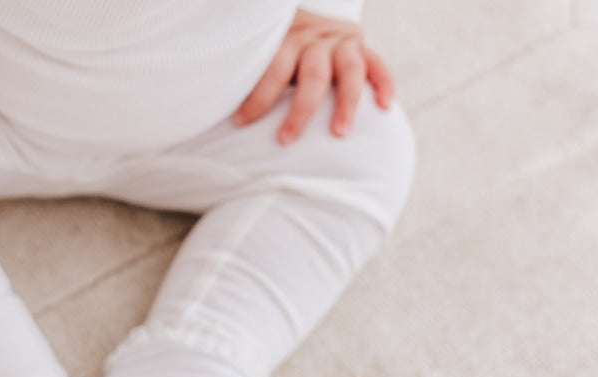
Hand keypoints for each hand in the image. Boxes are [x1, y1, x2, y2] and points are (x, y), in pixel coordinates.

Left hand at [233, 9, 395, 143]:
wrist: (307, 14)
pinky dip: (384, 85)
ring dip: (346, 104)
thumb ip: (249, 70)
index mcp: (288, 38)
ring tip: (340, 134)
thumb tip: (212, 105)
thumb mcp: (262, 49)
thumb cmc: (276, 46)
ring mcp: (343, 42)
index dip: (258, 97)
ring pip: (350, 72)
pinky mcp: (364, 47)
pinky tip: (385, 107)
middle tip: (286, 140)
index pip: (273, 69)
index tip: (240, 123)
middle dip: (300, 111)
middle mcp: (318, 38)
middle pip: (313, 75)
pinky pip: (379, 65)